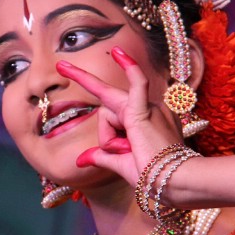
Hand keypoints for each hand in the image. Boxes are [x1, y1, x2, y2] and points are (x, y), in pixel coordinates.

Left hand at [57, 47, 183, 186]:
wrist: (175, 183)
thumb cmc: (154, 178)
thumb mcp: (121, 165)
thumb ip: (102, 157)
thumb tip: (81, 160)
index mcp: (146, 121)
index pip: (112, 112)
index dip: (97, 95)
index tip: (81, 77)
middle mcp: (149, 110)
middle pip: (107, 103)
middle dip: (82, 78)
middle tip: (60, 64)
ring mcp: (149, 108)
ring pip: (108, 114)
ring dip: (110, 139)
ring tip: (129, 152)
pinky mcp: (145, 110)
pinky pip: (136, 84)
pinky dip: (130, 68)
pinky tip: (118, 52)